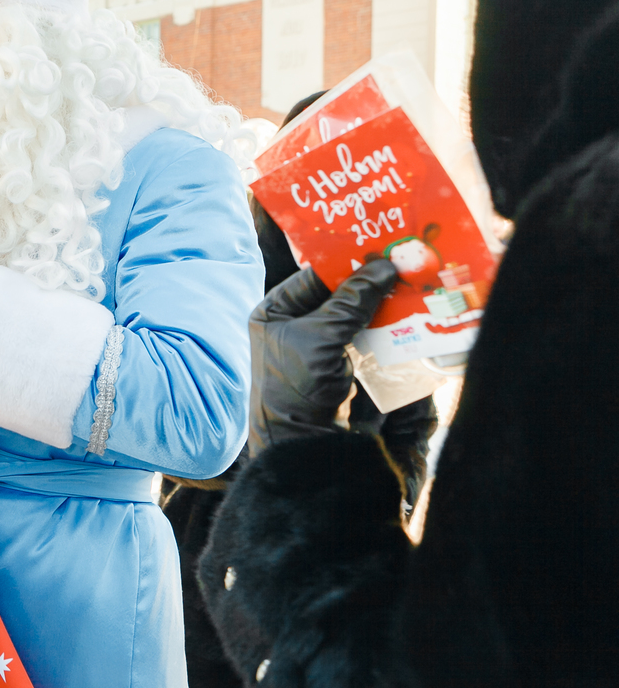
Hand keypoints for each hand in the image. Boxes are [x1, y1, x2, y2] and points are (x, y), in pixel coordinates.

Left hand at [249, 260, 398, 453]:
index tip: (382, 247)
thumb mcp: (323, 337)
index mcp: (274, 310)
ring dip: (381, 302)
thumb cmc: (297, 384)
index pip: (315, 274)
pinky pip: (363, 333)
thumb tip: (384, 266)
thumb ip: (352, 301)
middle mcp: (292, 322)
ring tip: (413, 283)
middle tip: (405, 262)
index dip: (348, 261)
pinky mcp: (336, 360)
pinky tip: (408, 314)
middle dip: (370, 281)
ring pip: (354, 312)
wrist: (301, 440)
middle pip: (338, 292)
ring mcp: (316, 342)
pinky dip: (383, 325)